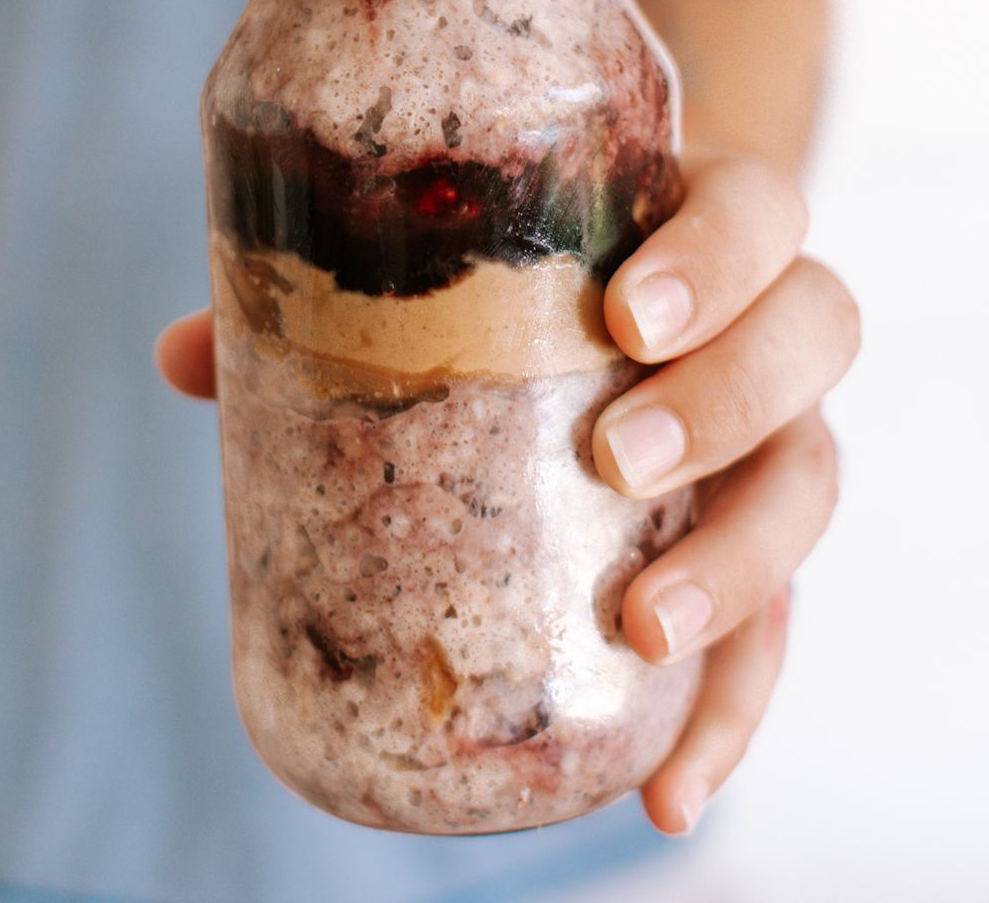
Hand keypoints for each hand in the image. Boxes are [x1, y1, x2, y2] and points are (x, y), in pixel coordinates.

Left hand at [156, 156, 858, 838]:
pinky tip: (669, 789)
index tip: (626, 316)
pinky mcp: (757, 542)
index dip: (718, 257)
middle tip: (613, 455)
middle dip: (726, 399)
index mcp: (695, 228)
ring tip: (642, 621)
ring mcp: (772, 432)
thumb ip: (338, 293)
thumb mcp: (470, 265)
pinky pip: (779, 626)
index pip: (759, 212)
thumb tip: (186, 356)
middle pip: (814, 336)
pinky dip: (731, 710)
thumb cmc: (542, 276)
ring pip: (810, 480)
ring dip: (744, 561)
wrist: (642, 299)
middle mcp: (760, 325)